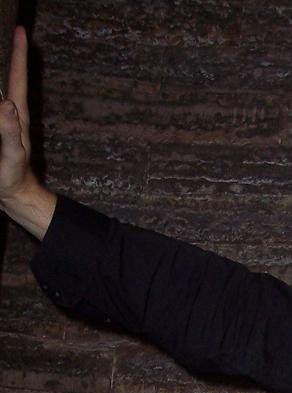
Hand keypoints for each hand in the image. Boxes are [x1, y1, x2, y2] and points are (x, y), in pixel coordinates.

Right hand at [0, 26, 54, 236]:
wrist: (12, 194)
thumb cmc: (13, 176)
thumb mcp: (11, 154)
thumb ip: (9, 131)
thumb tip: (8, 105)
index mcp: (17, 115)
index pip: (17, 77)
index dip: (19, 54)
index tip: (21, 30)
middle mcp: (11, 112)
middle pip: (9, 77)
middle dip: (10, 55)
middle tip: (12, 33)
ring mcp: (4, 121)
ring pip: (1, 91)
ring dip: (1, 74)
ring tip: (4, 53)